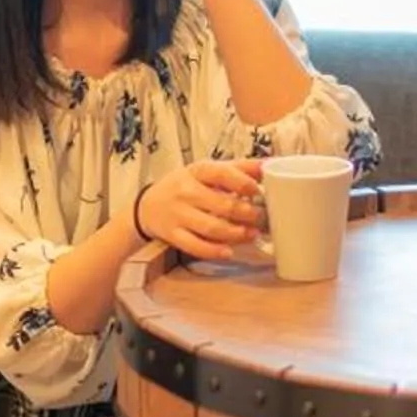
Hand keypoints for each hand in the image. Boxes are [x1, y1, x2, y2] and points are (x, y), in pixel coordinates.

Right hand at [136, 159, 263, 256]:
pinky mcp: (172, 235)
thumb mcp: (207, 171)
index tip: (258, 192)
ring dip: (236, 234)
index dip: (243, 183)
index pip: (221, 173)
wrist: (148, 206)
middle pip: (221, 204)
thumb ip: (237, 168)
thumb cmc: (186, 186)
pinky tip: (229, 251)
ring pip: (211, 227)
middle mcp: (185, 191)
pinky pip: (195, 246)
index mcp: (197, 171)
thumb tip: (268, 165)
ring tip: (252, 234)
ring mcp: (178, 214)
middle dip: (246, 214)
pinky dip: (214, 251)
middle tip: (262, 219)